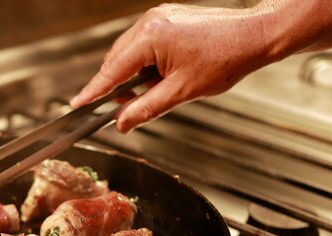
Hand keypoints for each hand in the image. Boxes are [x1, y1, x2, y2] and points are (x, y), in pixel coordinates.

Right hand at [71, 3, 281, 131]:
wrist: (254, 36)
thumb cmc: (226, 58)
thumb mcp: (181, 92)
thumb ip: (146, 108)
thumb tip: (122, 123)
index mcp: (151, 38)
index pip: (112, 71)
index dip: (94, 91)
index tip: (77, 105)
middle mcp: (150, 22)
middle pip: (116, 61)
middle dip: (118, 87)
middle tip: (124, 110)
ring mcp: (158, 17)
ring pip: (128, 53)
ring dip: (133, 75)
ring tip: (153, 92)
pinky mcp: (166, 18)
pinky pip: (143, 43)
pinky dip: (144, 63)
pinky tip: (159, 77)